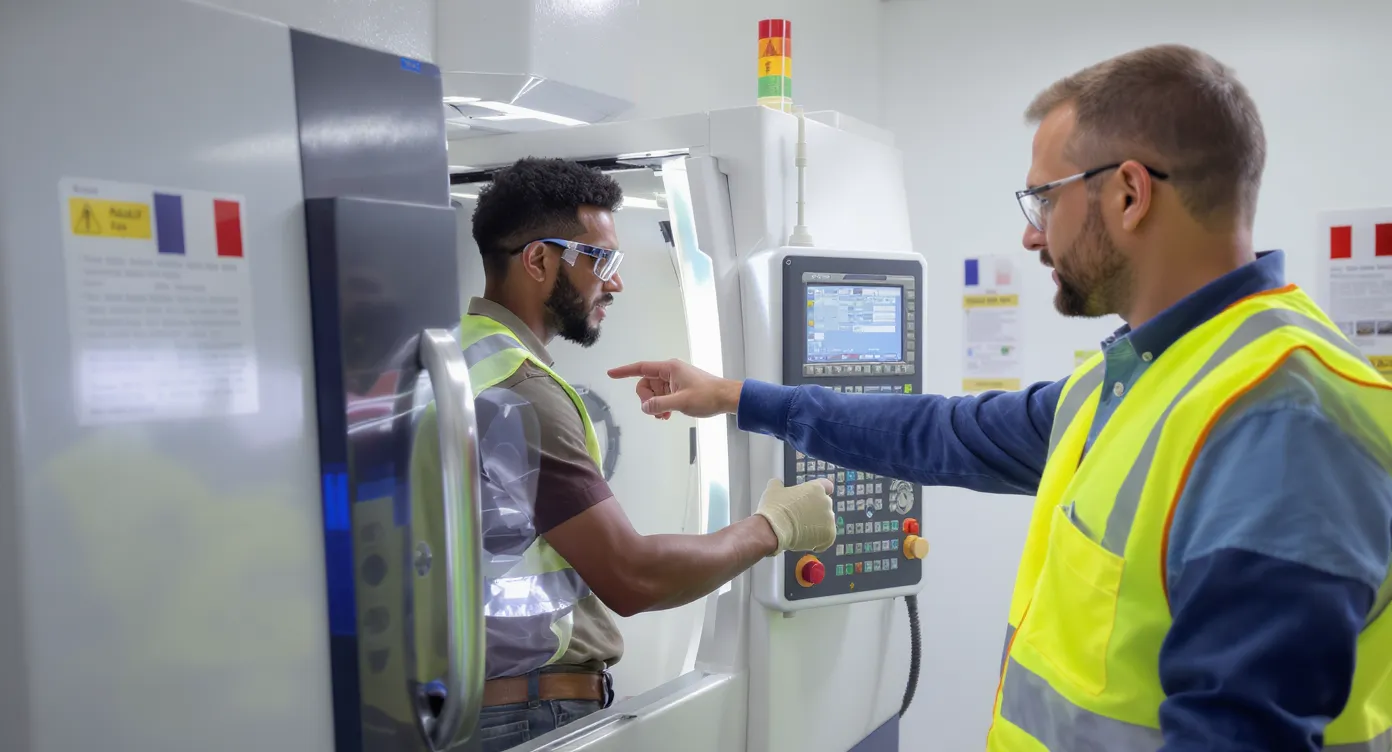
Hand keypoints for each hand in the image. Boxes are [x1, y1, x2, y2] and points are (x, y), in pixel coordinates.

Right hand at [607, 359, 742, 419]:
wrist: (727, 398)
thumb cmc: (707, 396)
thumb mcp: (681, 402)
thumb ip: (659, 404)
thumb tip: (644, 407)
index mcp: (669, 368)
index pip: (641, 368)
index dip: (624, 371)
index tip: (611, 374)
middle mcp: (670, 372)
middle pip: (645, 384)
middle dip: (646, 399)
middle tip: (656, 412)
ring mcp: (674, 381)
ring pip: (653, 392)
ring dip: (654, 405)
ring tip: (664, 416)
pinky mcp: (679, 389)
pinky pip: (662, 396)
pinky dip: (661, 406)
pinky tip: (667, 416)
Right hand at [754, 478, 835, 553]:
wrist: (775, 529)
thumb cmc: (775, 509)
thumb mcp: (773, 490)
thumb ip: (779, 485)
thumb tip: (776, 484)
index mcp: (816, 488)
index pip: (826, 486)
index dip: (819, 493)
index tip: (813, 498)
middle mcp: (826, 501)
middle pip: (824, 506)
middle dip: (815, 511)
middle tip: (801, 517)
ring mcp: (829, 519)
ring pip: (826, 522)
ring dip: (817, 526)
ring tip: (801, 531)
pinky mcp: (829, 535)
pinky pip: (826, 538)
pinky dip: (818, 540)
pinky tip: (806, 540)